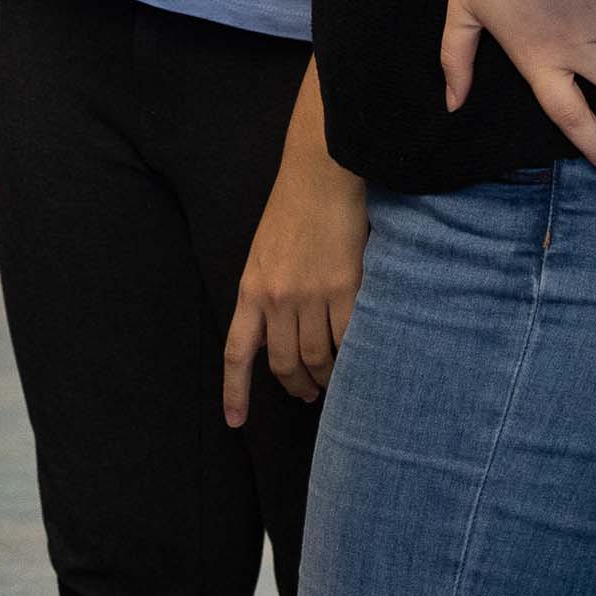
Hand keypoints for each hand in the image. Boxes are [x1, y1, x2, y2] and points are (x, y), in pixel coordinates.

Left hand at [222, 68, 366, 424]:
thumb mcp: (263, 252)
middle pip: (284, 365)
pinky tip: (359, 359)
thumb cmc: (293, 207)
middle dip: (296, 387)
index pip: (238, 352)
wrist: (321, 173)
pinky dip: (354, 355)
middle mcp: (277, 298)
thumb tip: (272, 333)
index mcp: (251, 289)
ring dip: (327, 378)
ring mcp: (311, 295)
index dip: (236, 392)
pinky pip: (349, 339)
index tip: (236, 422)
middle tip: (308, 395)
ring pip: (318, 358)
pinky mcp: (345, 288)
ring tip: (335, 381)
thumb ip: (265, 292)